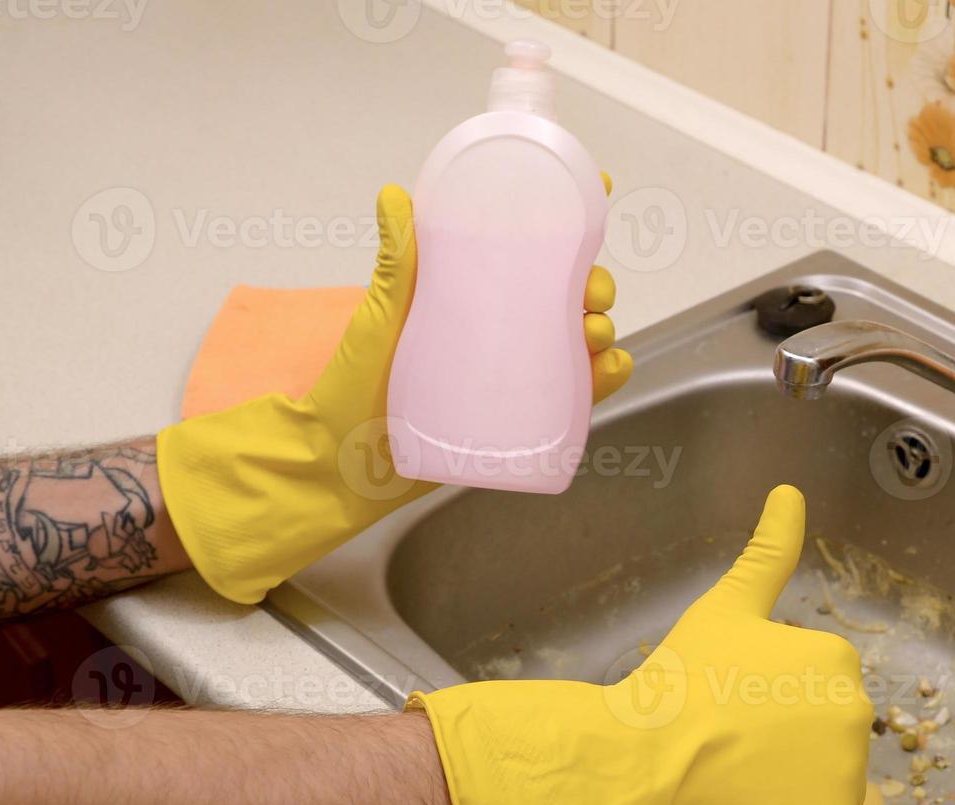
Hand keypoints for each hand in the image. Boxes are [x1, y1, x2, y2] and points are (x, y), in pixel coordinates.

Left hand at [158, 184, 631, 603]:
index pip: (526, 248)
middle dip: (594, 282)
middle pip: (566, 292)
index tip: (599, 189)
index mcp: (470, 293)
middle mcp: (499, 328)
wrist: (345, 464)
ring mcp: (513, 372)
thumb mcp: (379, 316)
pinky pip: (577, 395)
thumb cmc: (353, 385)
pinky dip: (604, 378)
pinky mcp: (522, 416)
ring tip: (592, 331)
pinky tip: (609, 365)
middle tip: (590, 289)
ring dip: (601, 327)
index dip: (569, 218)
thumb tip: (394, 194)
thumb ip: (396, 261)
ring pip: (578, 339)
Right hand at [411, 486, 872, 804]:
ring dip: (791, 787)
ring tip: (737, 777)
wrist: (648, 758)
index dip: (770, 700)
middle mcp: (856, 711)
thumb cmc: (681, 679)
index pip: (814, 688)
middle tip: (732, 742)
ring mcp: (848, 772)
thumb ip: (769, 550)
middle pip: (825, 736)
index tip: (732, 703)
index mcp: (835, 657)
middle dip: (787, 743)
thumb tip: (790, 490)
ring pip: (826, 783)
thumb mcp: (726, 605)